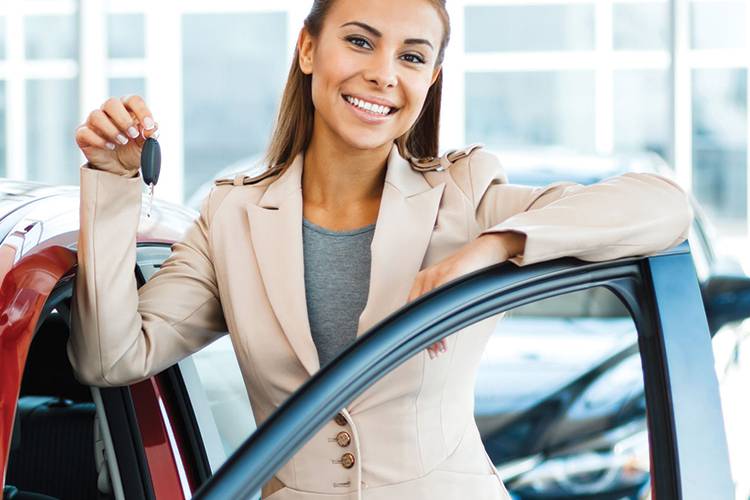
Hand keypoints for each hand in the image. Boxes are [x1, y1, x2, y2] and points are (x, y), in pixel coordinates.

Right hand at [75, 95, 159, 176]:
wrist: (120, 168)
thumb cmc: (133, 151)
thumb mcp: (145, 145)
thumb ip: (150, 135)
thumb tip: (153, 128)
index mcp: (127, 110)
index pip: (133, 100)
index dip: (142, 110)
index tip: (148, 125)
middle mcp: (109, 112)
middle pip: (111, 103)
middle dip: (124, 119)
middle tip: (133, 134)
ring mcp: (94, 122)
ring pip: (96, 115)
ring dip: (112, 130)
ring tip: (122, 142)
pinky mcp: (83, 135)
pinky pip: (85, 132)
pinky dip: (99, 140)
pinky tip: (110, 147)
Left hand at [408, 232, 524, 359]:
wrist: (490, 247)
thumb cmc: (474, 269)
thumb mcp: (454, 285)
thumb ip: (443, 300)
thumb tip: (441, 325)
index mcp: (423, 279)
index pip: (412, 309)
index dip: (417, 330)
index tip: (424, 347)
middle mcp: (426, 277)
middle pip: (417, 312)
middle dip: (424, 335)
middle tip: (433, 352)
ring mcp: (437, 275)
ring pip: (428, 310)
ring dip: (434, 332)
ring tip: (440, 348)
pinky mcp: (451, 274)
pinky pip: (441, 300)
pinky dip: (442, 319)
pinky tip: (446, 333)